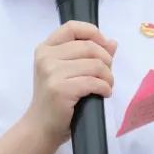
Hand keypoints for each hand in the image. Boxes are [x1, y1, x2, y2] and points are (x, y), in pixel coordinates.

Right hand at [25, 21, 116, 146]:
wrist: (41, 127)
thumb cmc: (55, 100)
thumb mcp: (67, 72)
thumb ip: (88, 55)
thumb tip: (112, 42)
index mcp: (45, 48)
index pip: (72, 27)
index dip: (93, 32)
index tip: (104, 45)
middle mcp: (46, 57)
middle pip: (89, 46)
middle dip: (106, 60)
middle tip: (107, 74)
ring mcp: (51, 73)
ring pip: (95, 64)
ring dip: (108, 76)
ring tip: (106, 85)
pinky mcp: (60, 89)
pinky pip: (94, 82)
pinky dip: (105, 87)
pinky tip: (104, 93)